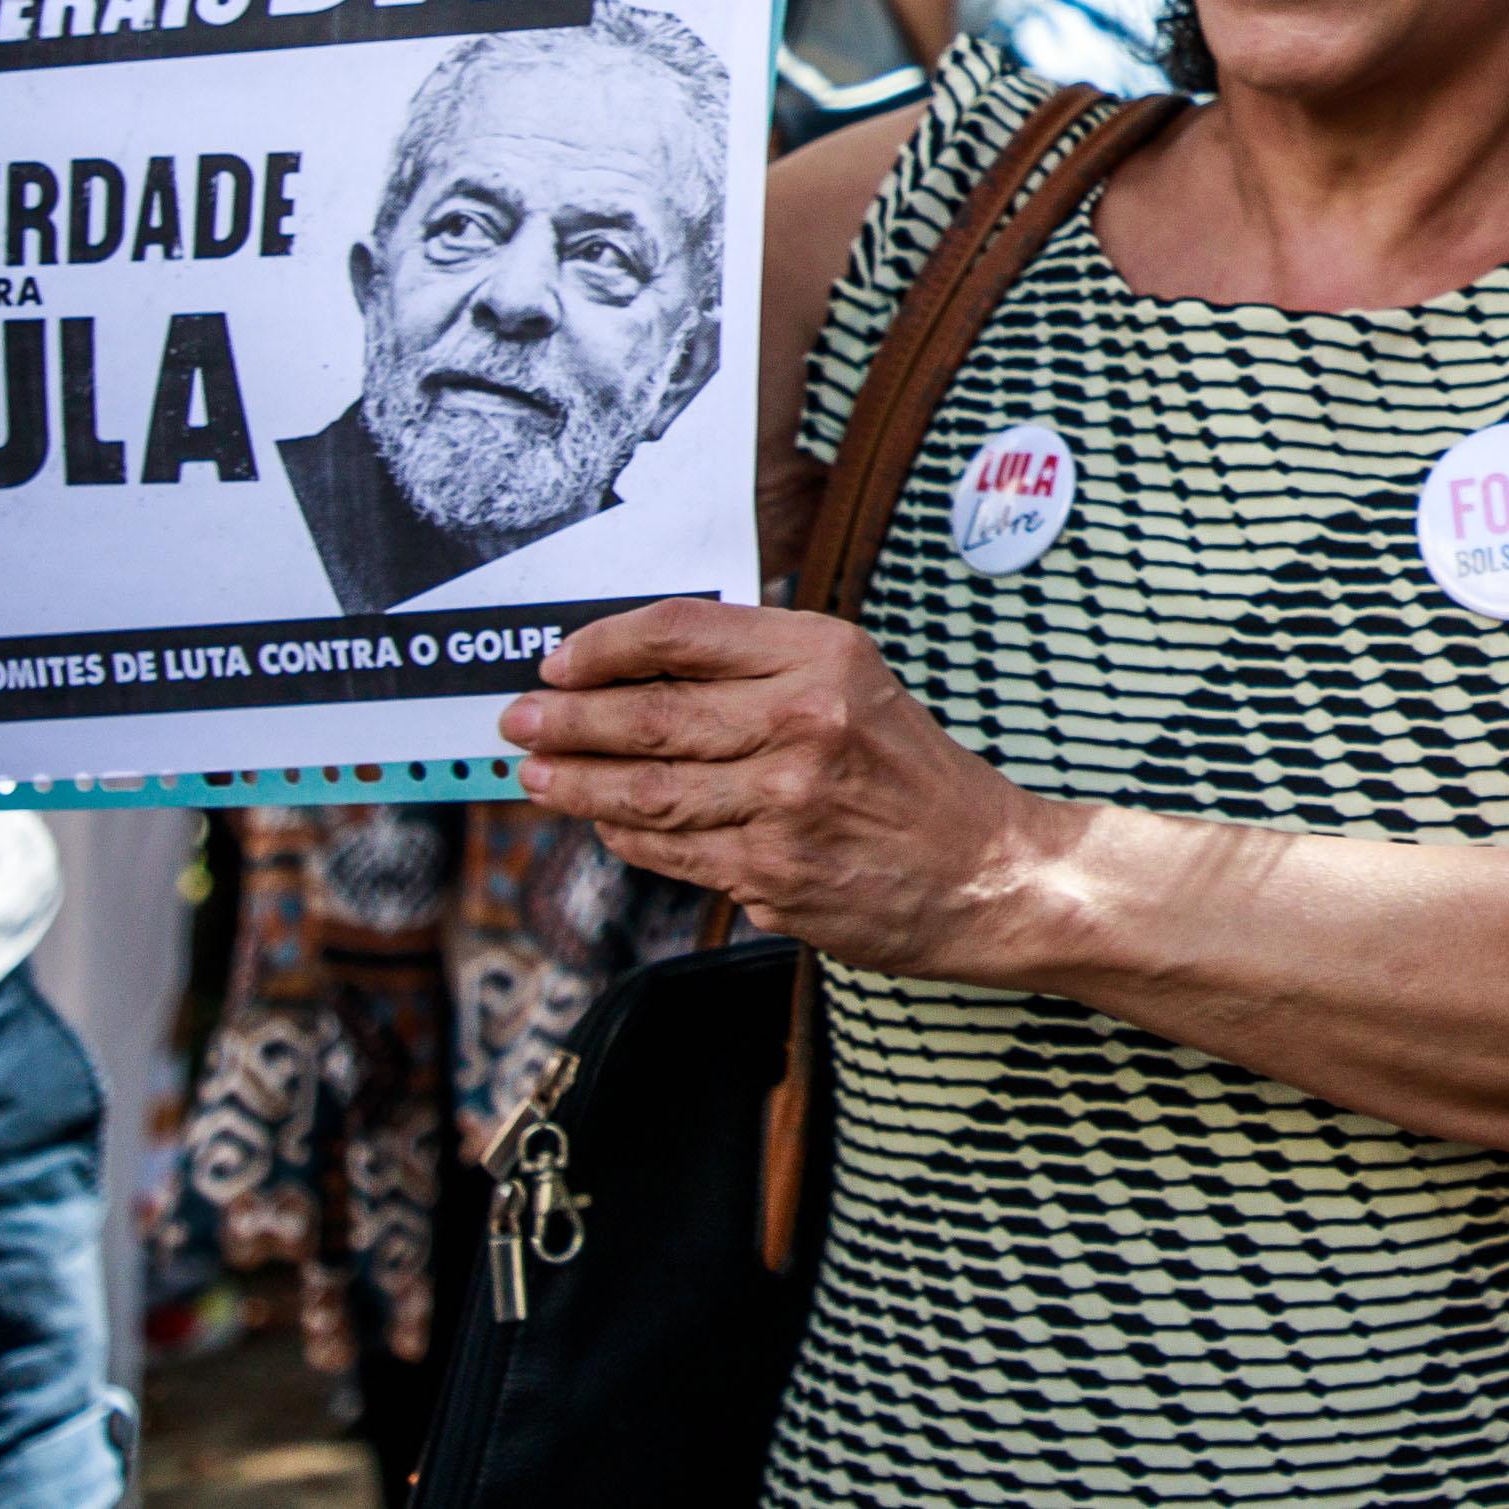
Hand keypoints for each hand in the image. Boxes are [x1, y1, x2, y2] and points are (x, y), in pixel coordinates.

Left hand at [506, 601, 1075, 979]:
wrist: (990, 873)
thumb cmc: (915, 777)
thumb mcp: (857, 686)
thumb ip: (762, 671)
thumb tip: (639, 673)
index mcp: (825, 657)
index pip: (684, 633)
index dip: (605, 645)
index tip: (559, 661)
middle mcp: (805, 722)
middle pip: (649, 714)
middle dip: (566, 720)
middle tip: (518, 722)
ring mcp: (786, 804)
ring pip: (645, 791)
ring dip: (575, 784)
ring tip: (536, 777)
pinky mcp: (773, 875)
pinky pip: (672, 850)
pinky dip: (625, 835)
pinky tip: (604, 822)